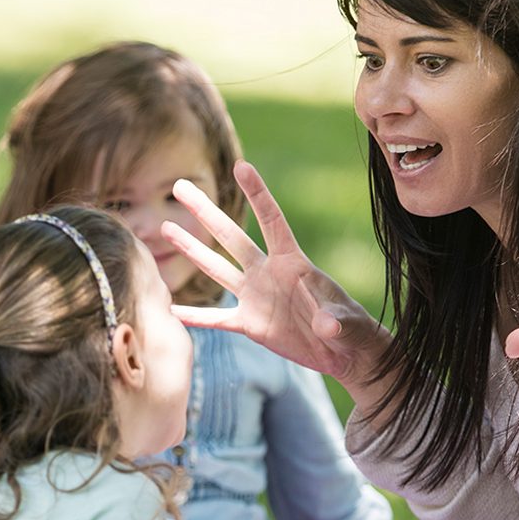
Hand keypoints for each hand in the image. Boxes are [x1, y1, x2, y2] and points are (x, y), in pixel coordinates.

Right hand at [163, 161, 388, 387]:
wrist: (344, 353)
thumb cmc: (353, 330)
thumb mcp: (347, 324)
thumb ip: (335, 321)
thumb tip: (326, 325)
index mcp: (293, 263)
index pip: (271, 221)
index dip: (257, 194)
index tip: (240, 166)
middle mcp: (268, 273)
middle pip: (230, 236)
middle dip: (204, 211)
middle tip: (179, 186)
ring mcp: (255, 296)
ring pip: (215, 268)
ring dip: (190, 249)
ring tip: (165, 228)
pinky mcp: (249, 323)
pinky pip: (215, 318)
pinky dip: (193, 316)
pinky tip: (169, 308)